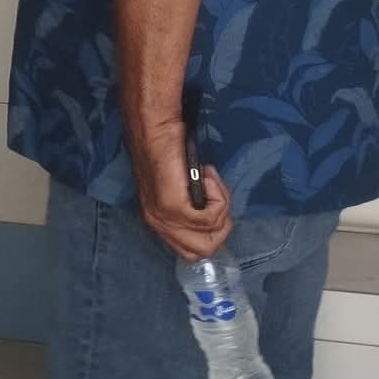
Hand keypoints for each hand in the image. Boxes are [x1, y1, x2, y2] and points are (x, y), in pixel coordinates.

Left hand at [135, 133, 231, 260]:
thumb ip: (192, 207)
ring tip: (210, 183)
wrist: (156, 127)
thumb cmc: (170, 150)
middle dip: (221, 227)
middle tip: (217, 197)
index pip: (189, 251)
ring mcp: (164, 218)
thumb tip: (214, 219)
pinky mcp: (173, 208)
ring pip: (209, 239)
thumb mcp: (182, 187)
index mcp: (158, 220)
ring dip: (221, 209)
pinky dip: (218, 197)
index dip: (210, 232)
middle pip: (203, 251)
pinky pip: (210, 219)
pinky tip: (207, 177)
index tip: (213, 203)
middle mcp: (157, 224)